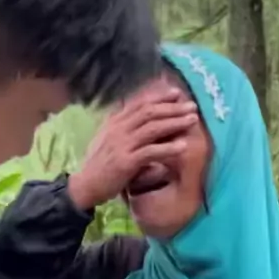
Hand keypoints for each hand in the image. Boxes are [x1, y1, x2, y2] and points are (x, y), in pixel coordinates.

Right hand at [68, 81, 197, 208]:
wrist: (85, 186)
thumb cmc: (99, 164)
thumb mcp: (108, 138)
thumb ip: (121, 126)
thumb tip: (137, 115)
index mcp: (114, 121)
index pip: (139, 103)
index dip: (159, 96)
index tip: (176, 92)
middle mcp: (118, 129)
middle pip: (149, 112)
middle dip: (172, 107)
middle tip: (192, 105)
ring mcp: (122, 144)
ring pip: (153, 128)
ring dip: (175, 122)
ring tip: (193, 120)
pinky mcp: (126, 162)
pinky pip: (151, 152)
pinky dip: (168, 148)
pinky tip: (183, 146)